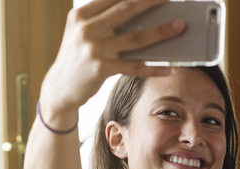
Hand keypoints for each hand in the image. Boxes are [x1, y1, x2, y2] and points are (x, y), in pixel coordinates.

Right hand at [39, 0, 184, 127]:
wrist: (60, 87)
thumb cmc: (77, 57)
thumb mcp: (81, 31)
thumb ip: (101, 18)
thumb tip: (136, 8)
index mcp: (81, 14)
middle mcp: (86, 28)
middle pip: (127, 10)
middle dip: (152, 2)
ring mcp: (94, 49)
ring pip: (135, 38)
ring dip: (161, 31)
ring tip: (179, 26)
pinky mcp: (101, 69)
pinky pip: (133, 67)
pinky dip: (152, 68)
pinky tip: (167, 68)